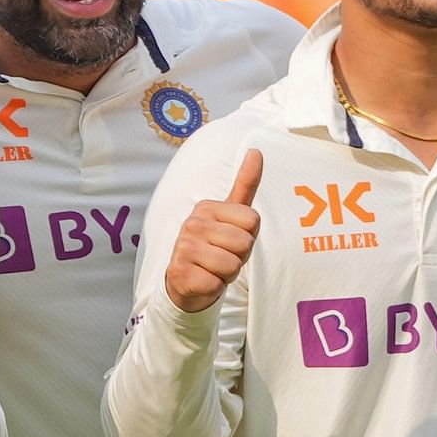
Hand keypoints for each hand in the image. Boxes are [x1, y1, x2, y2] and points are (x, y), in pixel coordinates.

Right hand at [162, 149, 262, 312]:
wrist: (186, 282)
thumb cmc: (215, 247)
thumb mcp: (231, 216)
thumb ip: (245, 185)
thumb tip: (256, 150)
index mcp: (206, 207)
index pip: (253, 221)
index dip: (249, 237)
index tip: (231, 240)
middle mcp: (191, 224)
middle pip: (244, 243)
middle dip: (239, 257)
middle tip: (221, 257)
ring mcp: (183, 249)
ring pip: (232, 264)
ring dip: (227, 273)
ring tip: (212, 269)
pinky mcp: (180, 274)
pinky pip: (217, 283)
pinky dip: (214, 287)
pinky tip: (202, 281)